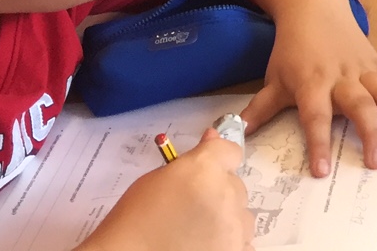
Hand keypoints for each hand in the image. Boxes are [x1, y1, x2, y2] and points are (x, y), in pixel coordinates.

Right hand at [81, 131, 251, 250]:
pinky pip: (243, 240)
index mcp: (205, 169)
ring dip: (226, 217)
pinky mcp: (237, 250)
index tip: (207, 168)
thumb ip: (188, 161)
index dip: (218, 159)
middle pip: (235, 184)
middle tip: (191, 206)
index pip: (230, 151)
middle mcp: (226, 193)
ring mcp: (235, 226)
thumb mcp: (153, 181)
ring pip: (242, 213)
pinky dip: (230, 241)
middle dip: (218, 191)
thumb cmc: (132, 222)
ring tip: (197, 231)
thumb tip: (211, 137)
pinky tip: (206, 245)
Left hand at [242, 0, 376, 172]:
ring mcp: (363, 68)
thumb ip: (260, 109)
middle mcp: (340, 76)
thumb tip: (235, 134)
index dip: (319, 142)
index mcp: (312, 82)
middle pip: (357, 104)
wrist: (314, 7)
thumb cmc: (293, 47)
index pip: (315, 116)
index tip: (322, 170)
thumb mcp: (274, 77)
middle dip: (369, 132)